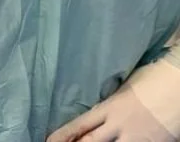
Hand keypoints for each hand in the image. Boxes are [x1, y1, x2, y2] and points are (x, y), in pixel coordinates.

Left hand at [48, 77, 177, 141]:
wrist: (178, 85)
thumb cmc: (153, 80)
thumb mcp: (125, 88)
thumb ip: (112, 102)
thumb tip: (102, 110)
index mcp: (109, 108)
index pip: (80, 124)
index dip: (63, 135)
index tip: (49, 141)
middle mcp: (119, 125)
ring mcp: (137, 139)